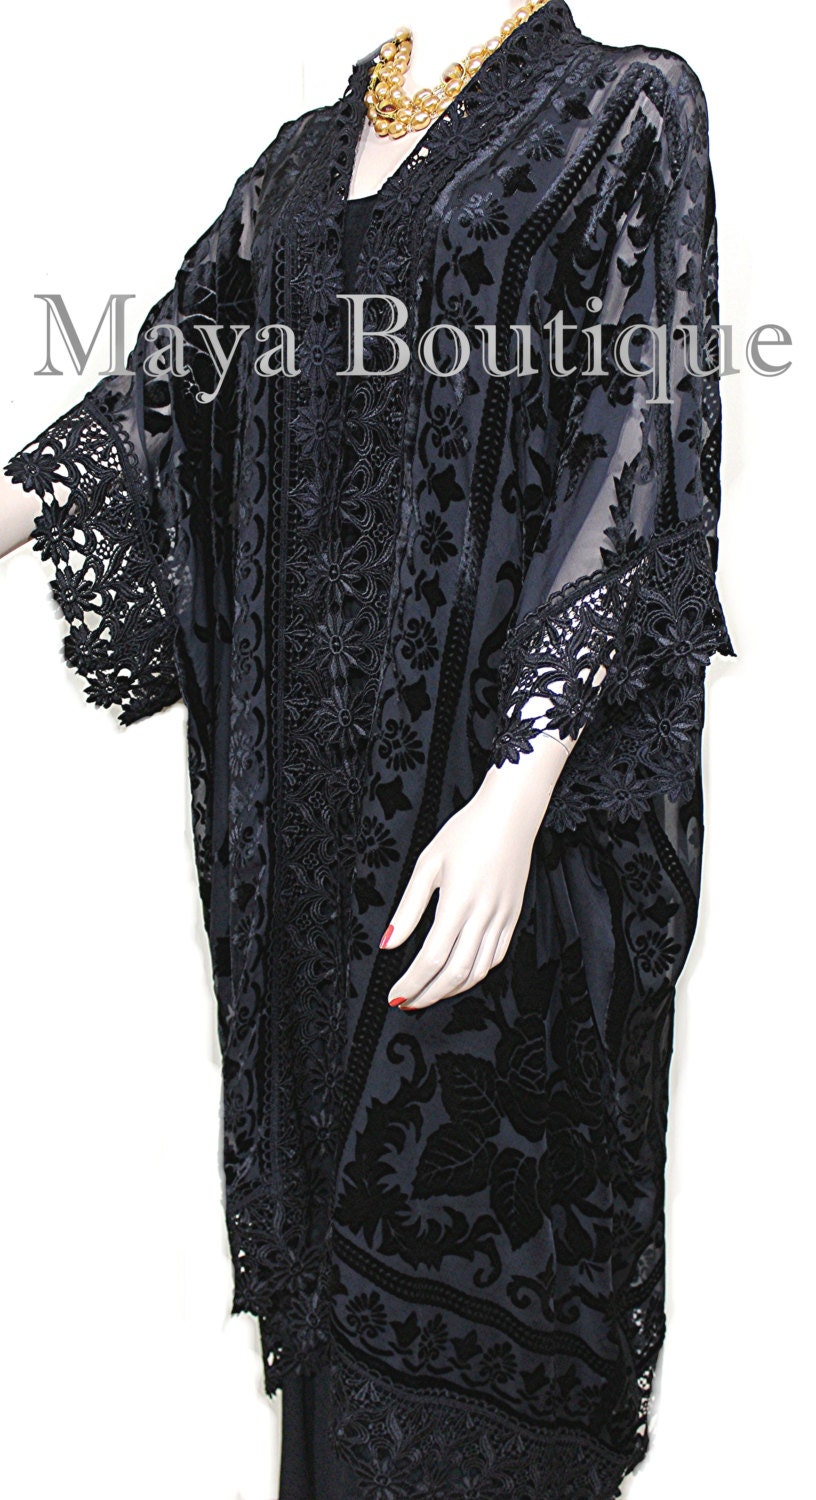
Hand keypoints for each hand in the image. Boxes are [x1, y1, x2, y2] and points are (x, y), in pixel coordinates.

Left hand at [382, 730, 571, 1011]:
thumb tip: (390, 944)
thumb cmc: (467, 832)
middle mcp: (483, 916)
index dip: (411, 984)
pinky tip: (461, 974)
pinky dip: (477, 973)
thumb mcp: (427, 865)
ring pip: (479, 971)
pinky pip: (496, 956)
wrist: (509, 815)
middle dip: (429, 995)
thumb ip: (408, 909)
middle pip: (455, 973)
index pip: (431, 959)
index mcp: (458, 904)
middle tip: (408, 1003)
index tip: (396, 995)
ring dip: (453, 989)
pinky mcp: (514, 917)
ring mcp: (502, 918)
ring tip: (430, 993)